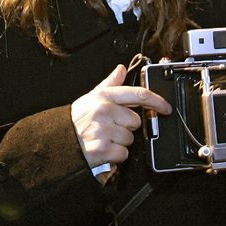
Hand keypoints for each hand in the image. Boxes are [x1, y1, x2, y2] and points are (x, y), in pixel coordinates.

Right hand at [71, 64, 170, 179]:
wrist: (58, 141)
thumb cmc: (77, 120)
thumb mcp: (91, 97)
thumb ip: (109, 84)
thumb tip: (121, 69)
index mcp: (103, 97)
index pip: (137, 94)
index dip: (157, 101)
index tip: (166, 108)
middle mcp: (103, 112)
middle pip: (135, 121)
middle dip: (127, 127)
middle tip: (111, 128)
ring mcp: (103, 131)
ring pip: (130, 139)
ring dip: (121, 143)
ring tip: (105, 139)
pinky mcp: (102, 150)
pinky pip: (123, 154)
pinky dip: (116, 156)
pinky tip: (104, 150)